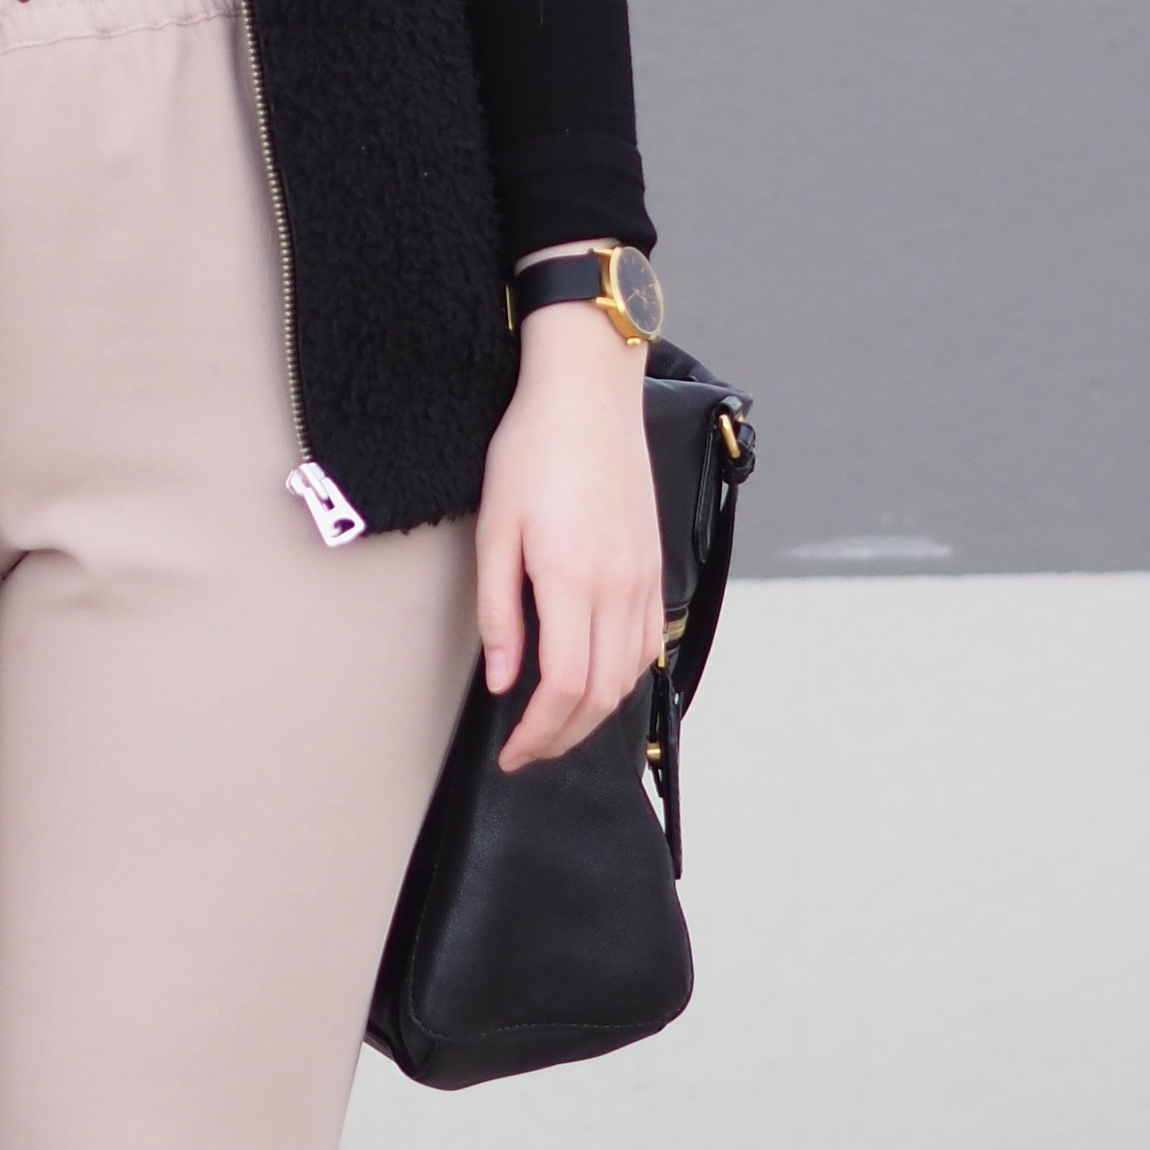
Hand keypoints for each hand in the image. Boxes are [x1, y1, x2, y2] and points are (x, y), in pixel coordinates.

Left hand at [474, 298, 661, 771]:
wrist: (587, 395)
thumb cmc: (533, 449)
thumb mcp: (495, 530)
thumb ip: (499, 613)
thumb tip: (504, 680)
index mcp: (572, 580)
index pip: (563, 688)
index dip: (537, 734)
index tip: (512, 754)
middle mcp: (617, 587)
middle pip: (600, 695)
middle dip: (563, 738)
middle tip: (528, 752)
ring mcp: (643, 578)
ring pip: (628, 675)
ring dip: (593, 715)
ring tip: (556, 726)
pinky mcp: (654, 565)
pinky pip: (647, 644)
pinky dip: (622, 679)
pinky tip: (595, 682)